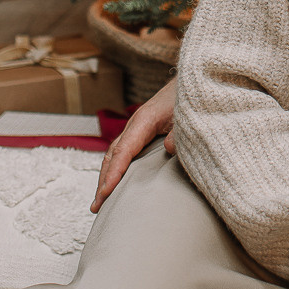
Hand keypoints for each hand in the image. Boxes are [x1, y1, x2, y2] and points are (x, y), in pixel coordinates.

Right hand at [91, 77, 176, 211]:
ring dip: (106, 176)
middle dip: (103, 180)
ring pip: (115, 154)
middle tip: (97, 207)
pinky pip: (124, 152)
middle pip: (113, 155)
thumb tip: (170, 150)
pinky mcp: (142, 133)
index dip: (114, 173)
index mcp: (143, 121)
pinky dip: (116, 168)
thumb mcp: (187, 115)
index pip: (123, 151)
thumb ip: (179, 133)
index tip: (105, 193)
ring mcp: (137, 129)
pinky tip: (116, 183)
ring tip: (100, 201)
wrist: (191, 82)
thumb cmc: (188, 98)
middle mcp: (135, 125)